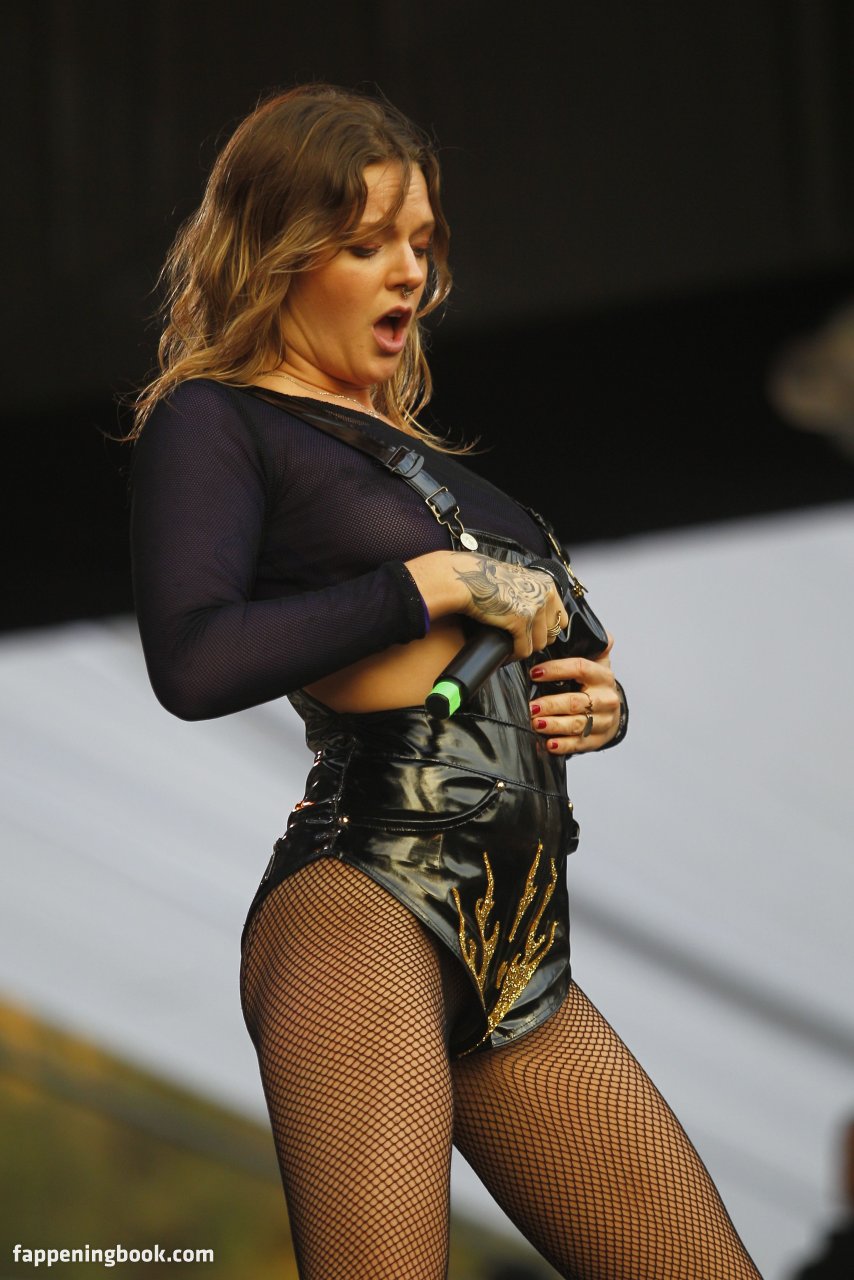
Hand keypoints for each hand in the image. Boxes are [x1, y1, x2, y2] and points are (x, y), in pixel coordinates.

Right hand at [451, 554, 564, 659]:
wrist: (467, 579)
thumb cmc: (485, 578)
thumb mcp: (518, 580)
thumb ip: (531, 593)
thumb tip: (536, 614)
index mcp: (546, 585)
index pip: (560, 619)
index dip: (546, 630)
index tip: (534, 634)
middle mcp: (544, 595)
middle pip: (551, 634)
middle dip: (536, 640)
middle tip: (521, 642)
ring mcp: (534, 609)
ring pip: (538, 644)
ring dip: (524, 648)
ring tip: (512, 647)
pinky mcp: (520, 621)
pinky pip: (523, 649)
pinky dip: (514, 654)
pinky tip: (506, 652)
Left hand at [528, 634, 621, 753]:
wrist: (612, 712)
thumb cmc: (596, 685)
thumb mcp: (599, 663)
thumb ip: (596, 646)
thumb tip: (603, 632)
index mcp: (602, 676)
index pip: (579, 668)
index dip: (556, 670)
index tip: (534, 673)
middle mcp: (605, 698)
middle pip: (576, 701)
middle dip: (551, 704)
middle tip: (531, 706)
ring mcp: (603, 721)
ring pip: (577, 724)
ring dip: (554, 724)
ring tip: (535, 723)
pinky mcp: (597, 740)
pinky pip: (579, 744)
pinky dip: (562, 745)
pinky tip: (548, 744)